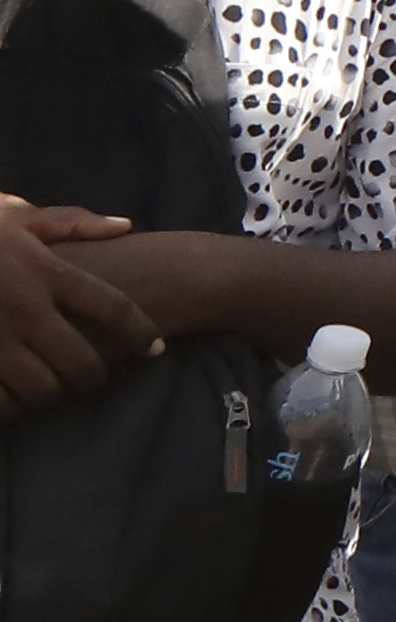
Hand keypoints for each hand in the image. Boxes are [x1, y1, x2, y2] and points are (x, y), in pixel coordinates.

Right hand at [0, 205, 164, 417]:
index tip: (155, 348)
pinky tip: (9, 400)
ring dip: (50, 395)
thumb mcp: (8, 215)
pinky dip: (8, 406)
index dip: (140, 332)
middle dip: (93, 377)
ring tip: (48, 390)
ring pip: (41, 390)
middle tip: (92, 379)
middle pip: (82, 361)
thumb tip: (124, 226)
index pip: (111, 308)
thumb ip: (65, 223)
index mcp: (43, 272)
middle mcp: (24, 309)